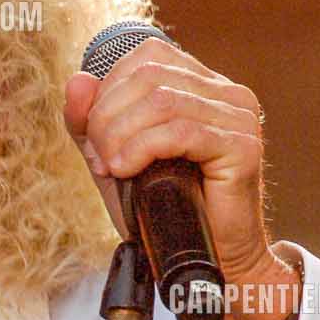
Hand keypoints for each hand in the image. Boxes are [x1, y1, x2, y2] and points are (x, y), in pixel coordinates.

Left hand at [64, 41, 297, 319]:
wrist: (208, 262)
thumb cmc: (165, 213)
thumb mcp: (116, 161)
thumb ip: (91, 123)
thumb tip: (76, 80)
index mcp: (202, 85)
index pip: (146, 57)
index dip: (109, 93)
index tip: (97, 141)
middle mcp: (226, 92)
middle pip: (149, 77)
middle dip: (108, 118)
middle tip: (102, 161)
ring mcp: (239, 117)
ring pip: (161, 101)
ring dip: (120, 136)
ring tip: (113, 169)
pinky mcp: (242, 146)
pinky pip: (181, 131)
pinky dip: (142, 148)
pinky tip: (127, 169)